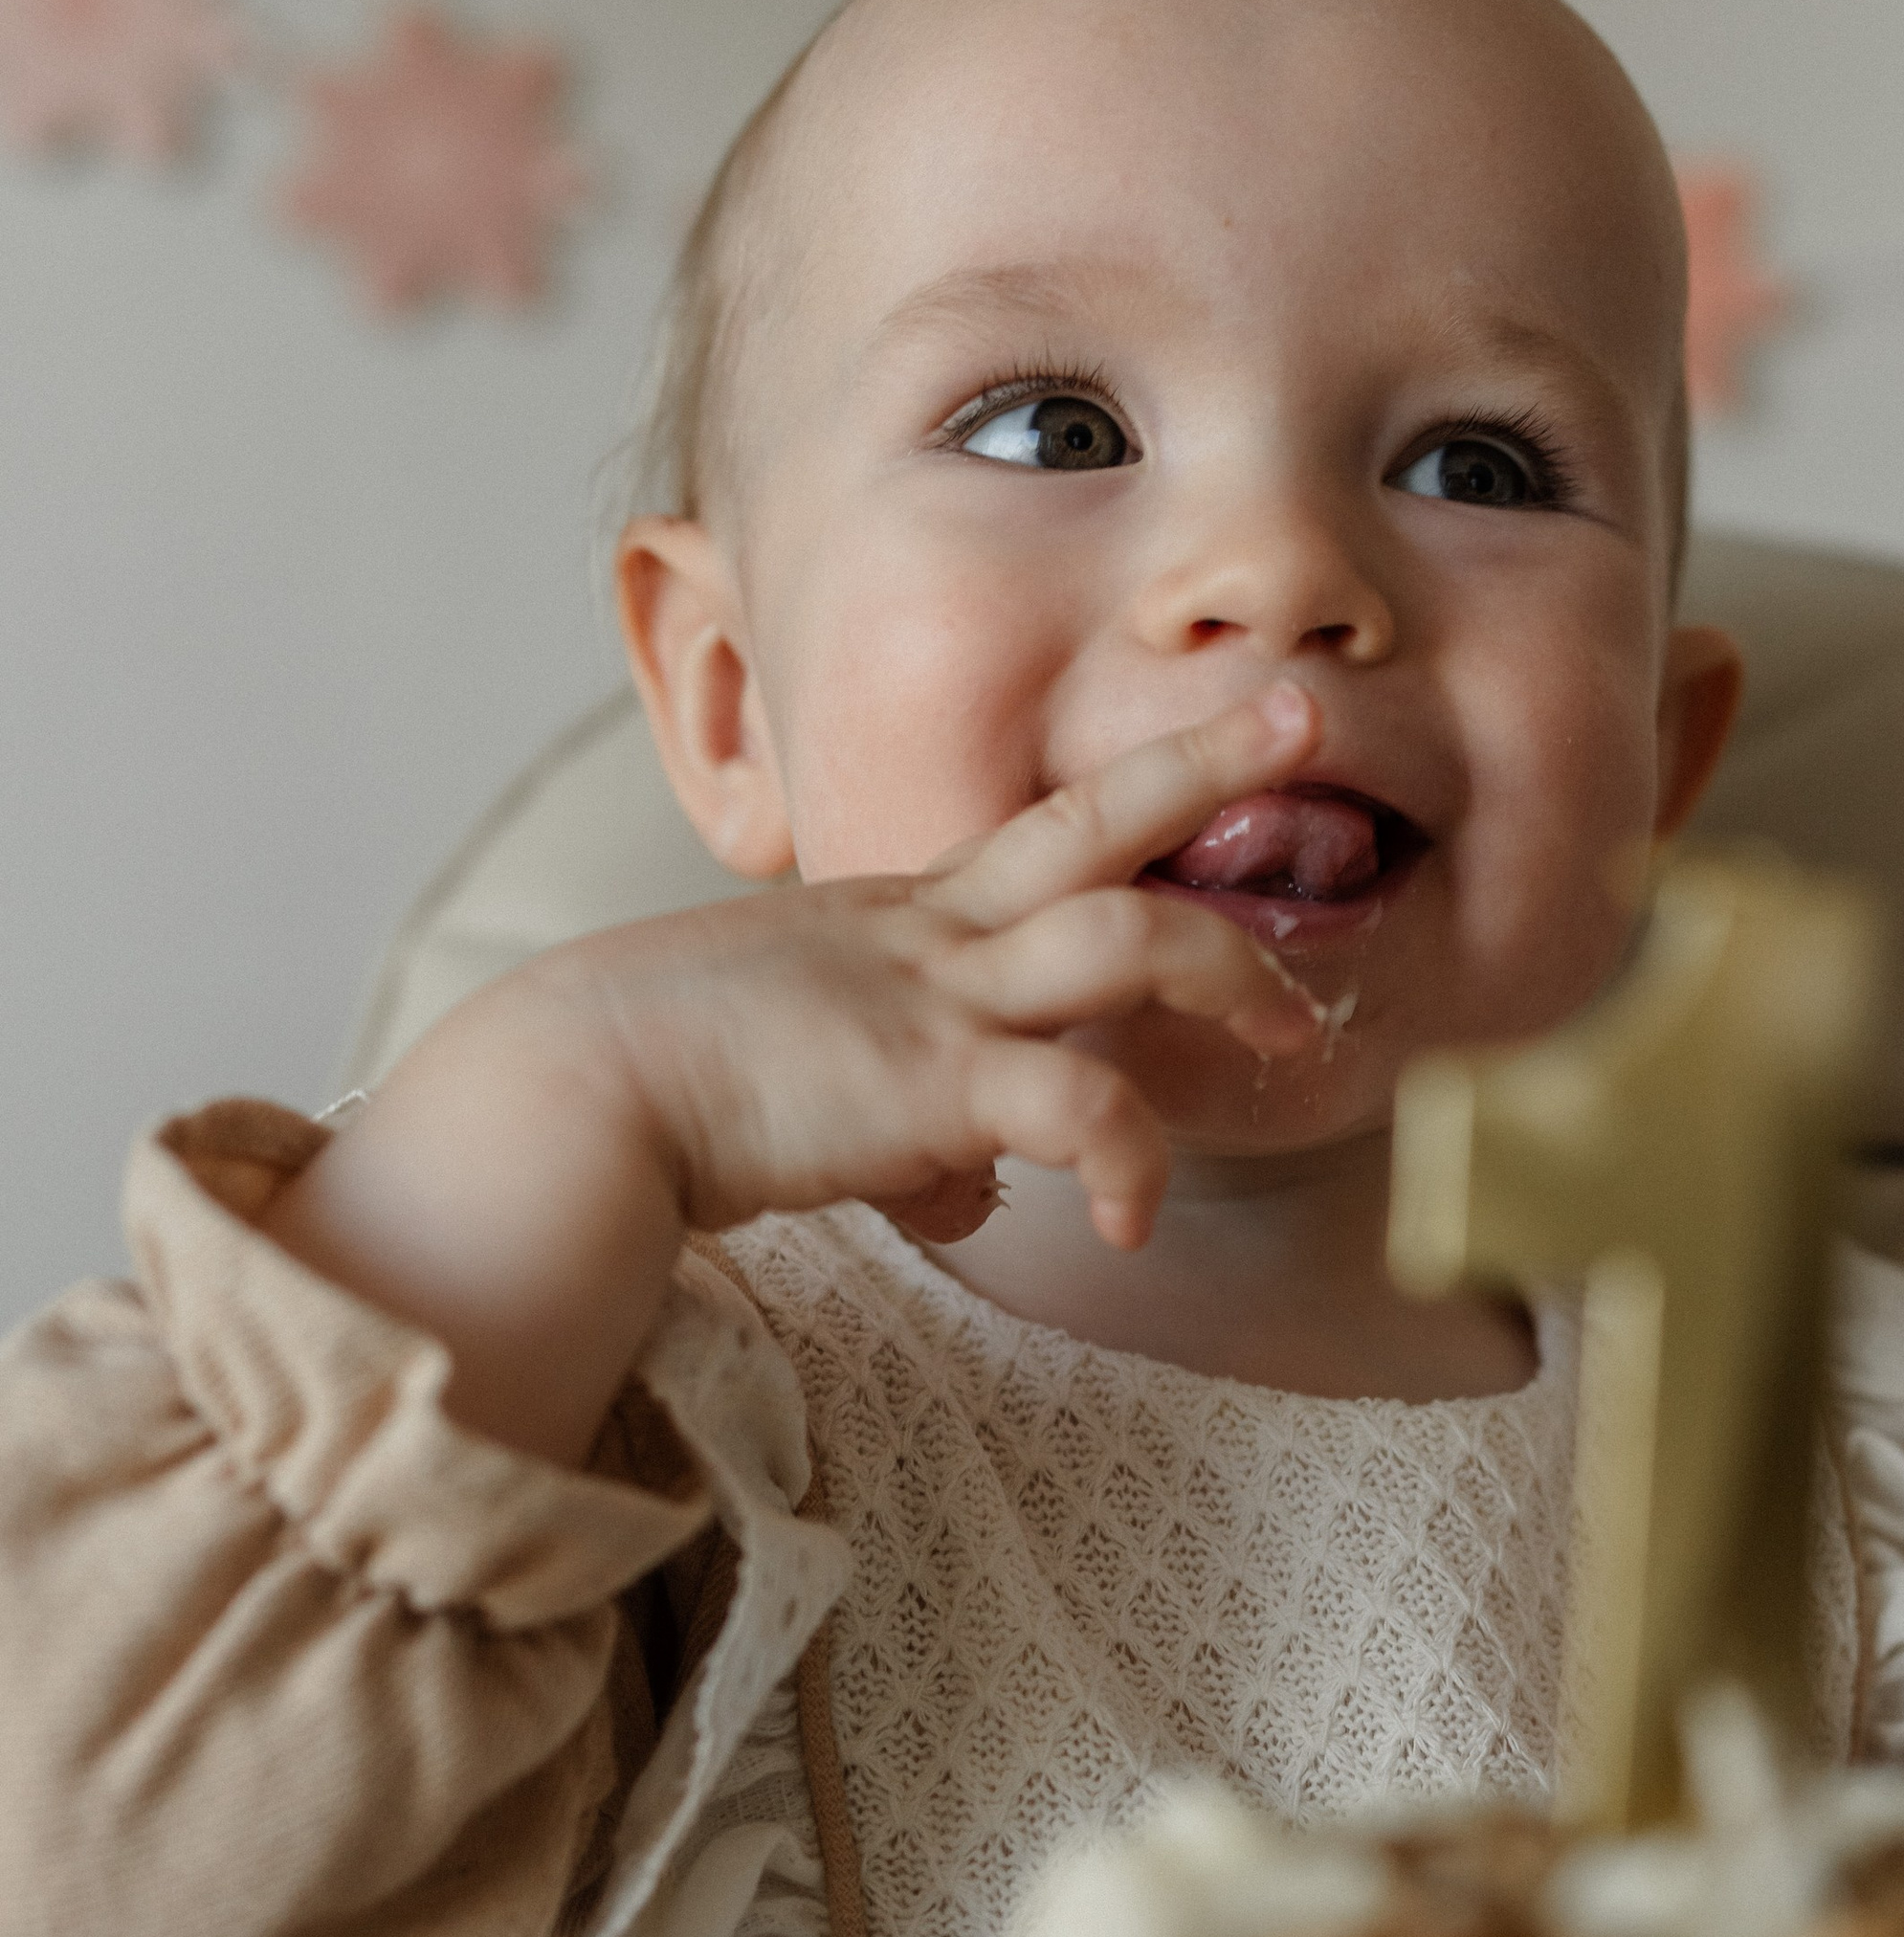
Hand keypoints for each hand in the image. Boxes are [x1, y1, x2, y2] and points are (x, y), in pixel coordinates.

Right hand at [263, 684, 1328, 1461]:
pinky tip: (1129, 1218)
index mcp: (898, 919)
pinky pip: (1077, 1102)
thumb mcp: (807, 1090)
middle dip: (1210, 763)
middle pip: (1098, 818)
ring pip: (1127, 938)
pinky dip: (1129, 1155)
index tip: (1222, 756)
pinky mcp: (930, 1080)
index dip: (1137, 799)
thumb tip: (975, 1200)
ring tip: (1288, 1031)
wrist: (567, 1096)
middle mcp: (929, 932)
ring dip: (1229, 972)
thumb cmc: (659, 1092)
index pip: (1039, 842)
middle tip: (1303, 718)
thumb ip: (913, 1135)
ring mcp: (935, 996)